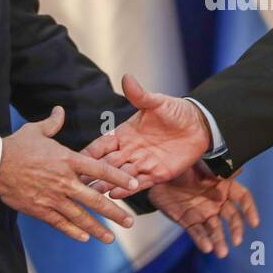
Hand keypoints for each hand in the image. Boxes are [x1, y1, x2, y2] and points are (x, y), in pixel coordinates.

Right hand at [0, 106, 139, 242]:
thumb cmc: (16, 146)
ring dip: (97, 228)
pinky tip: (85, 238)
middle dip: (114, 212)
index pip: (100, 169)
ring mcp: (53, 197)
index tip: (134, 184)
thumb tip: (60, 110)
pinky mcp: (39, 209)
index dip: (119, 177)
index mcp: (68, 160)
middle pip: (95, 199)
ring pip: (80, 216)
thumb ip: (53, 123)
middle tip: (130, 221)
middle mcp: (65, 180)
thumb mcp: (37, 130)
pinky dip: (73, 231)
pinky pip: (60, 223)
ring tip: (111, 238)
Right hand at [83, 74, 211, 194]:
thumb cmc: (176, 112)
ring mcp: (142, 164)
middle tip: (75, 182)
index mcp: (124, 134)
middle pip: (107, 164)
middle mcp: (129, 151)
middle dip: (92, 174)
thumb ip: (140, 95)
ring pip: (120, 176)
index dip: (88, 152)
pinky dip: (127, 189)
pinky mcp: (157, 174)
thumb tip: (127, 77)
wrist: (200, 126)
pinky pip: (140, 184)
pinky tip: (114, 195)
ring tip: (92, 192)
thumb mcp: (157, 103)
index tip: (71, 159)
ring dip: (106, 184)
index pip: (101, 145)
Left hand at [149, 165, 259, 256]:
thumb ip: (221, 167)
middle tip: (237, 240)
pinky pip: (196, 232)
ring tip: (221, 252)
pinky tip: (206, 248)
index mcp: (225, 186)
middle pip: (232, 217)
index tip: (254, 223)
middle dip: (236, 229)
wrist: (159, 173)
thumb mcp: (204, 162)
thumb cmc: (185, 164)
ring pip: (214, 229)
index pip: (243, 198)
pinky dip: (202, 240)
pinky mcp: (188, 221)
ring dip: (219, 240)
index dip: (250, 210)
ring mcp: (203, 213)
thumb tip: (239, 167)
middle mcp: (217, 202)